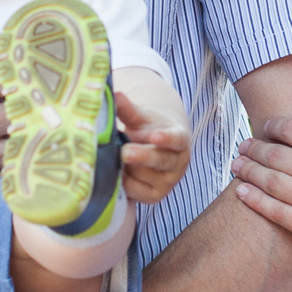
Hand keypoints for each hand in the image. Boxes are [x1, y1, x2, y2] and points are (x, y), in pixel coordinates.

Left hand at [115, 77, 191, 203]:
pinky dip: (124, 182)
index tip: (154, 135)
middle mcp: (178, 163)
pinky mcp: (155, 196)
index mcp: (180, 140)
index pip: (177, 139)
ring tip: (112, 157)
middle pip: (160, 161)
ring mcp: (168, 182)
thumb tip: (115, 95)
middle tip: (124, 152)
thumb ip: (128, 109)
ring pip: (145, 177)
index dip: (167, 138)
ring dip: (128, 168)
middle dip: (141, 156)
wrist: (152, 151)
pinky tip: (114, 172)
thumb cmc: (147, 130)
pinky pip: (136, 191)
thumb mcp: (140, 118)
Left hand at [230, 117, 291, 271]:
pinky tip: (242, 191)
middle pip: (276, 155)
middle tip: (243, 145)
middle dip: (255, 148)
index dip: (274, 126)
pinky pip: (277, 213)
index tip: (266, 127)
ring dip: (249, 171)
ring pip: (271, 183)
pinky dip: (255, 200)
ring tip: (237, 164)